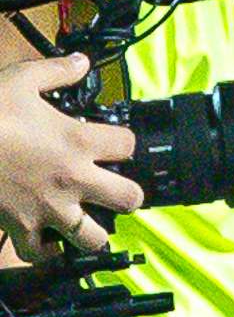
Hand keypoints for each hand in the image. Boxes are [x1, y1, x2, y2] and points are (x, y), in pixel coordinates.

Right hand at [0, 51, 135, 260]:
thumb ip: (56, 72)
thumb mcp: (20, 80)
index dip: (124, 142)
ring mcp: (49, 208)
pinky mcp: (21, 228)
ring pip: (93, 238)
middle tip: (111, 190)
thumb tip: (80, 62)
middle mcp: (73, 180)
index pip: (129, 145)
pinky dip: (42, 251)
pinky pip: (39, 254)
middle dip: (125, 195)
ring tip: (83, 221)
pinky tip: (43, 241)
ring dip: (91, 232)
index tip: (113, 143)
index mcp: (78, 142)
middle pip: (130, 199)